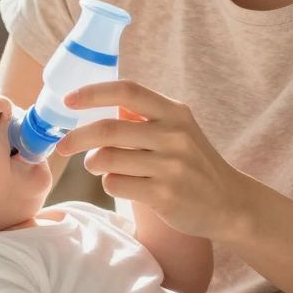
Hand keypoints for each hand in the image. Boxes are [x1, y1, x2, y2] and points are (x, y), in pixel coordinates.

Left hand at [54, 80, 258, 240]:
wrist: (229, 202)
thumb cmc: (193, 163)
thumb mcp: (178, 129)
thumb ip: (144, 116)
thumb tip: (99, 102)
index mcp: (174, 112)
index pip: (127, 90)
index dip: (93, 93)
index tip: (69, 100)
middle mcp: (174, 135)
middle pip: (108, 129)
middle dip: (77, 137)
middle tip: (63, 146)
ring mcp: (170, 166)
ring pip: (107, 159)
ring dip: (93, 164)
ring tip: (99, 166)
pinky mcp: (164, 195)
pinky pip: (115, 184)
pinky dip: (110, 183)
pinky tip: (122, 184)